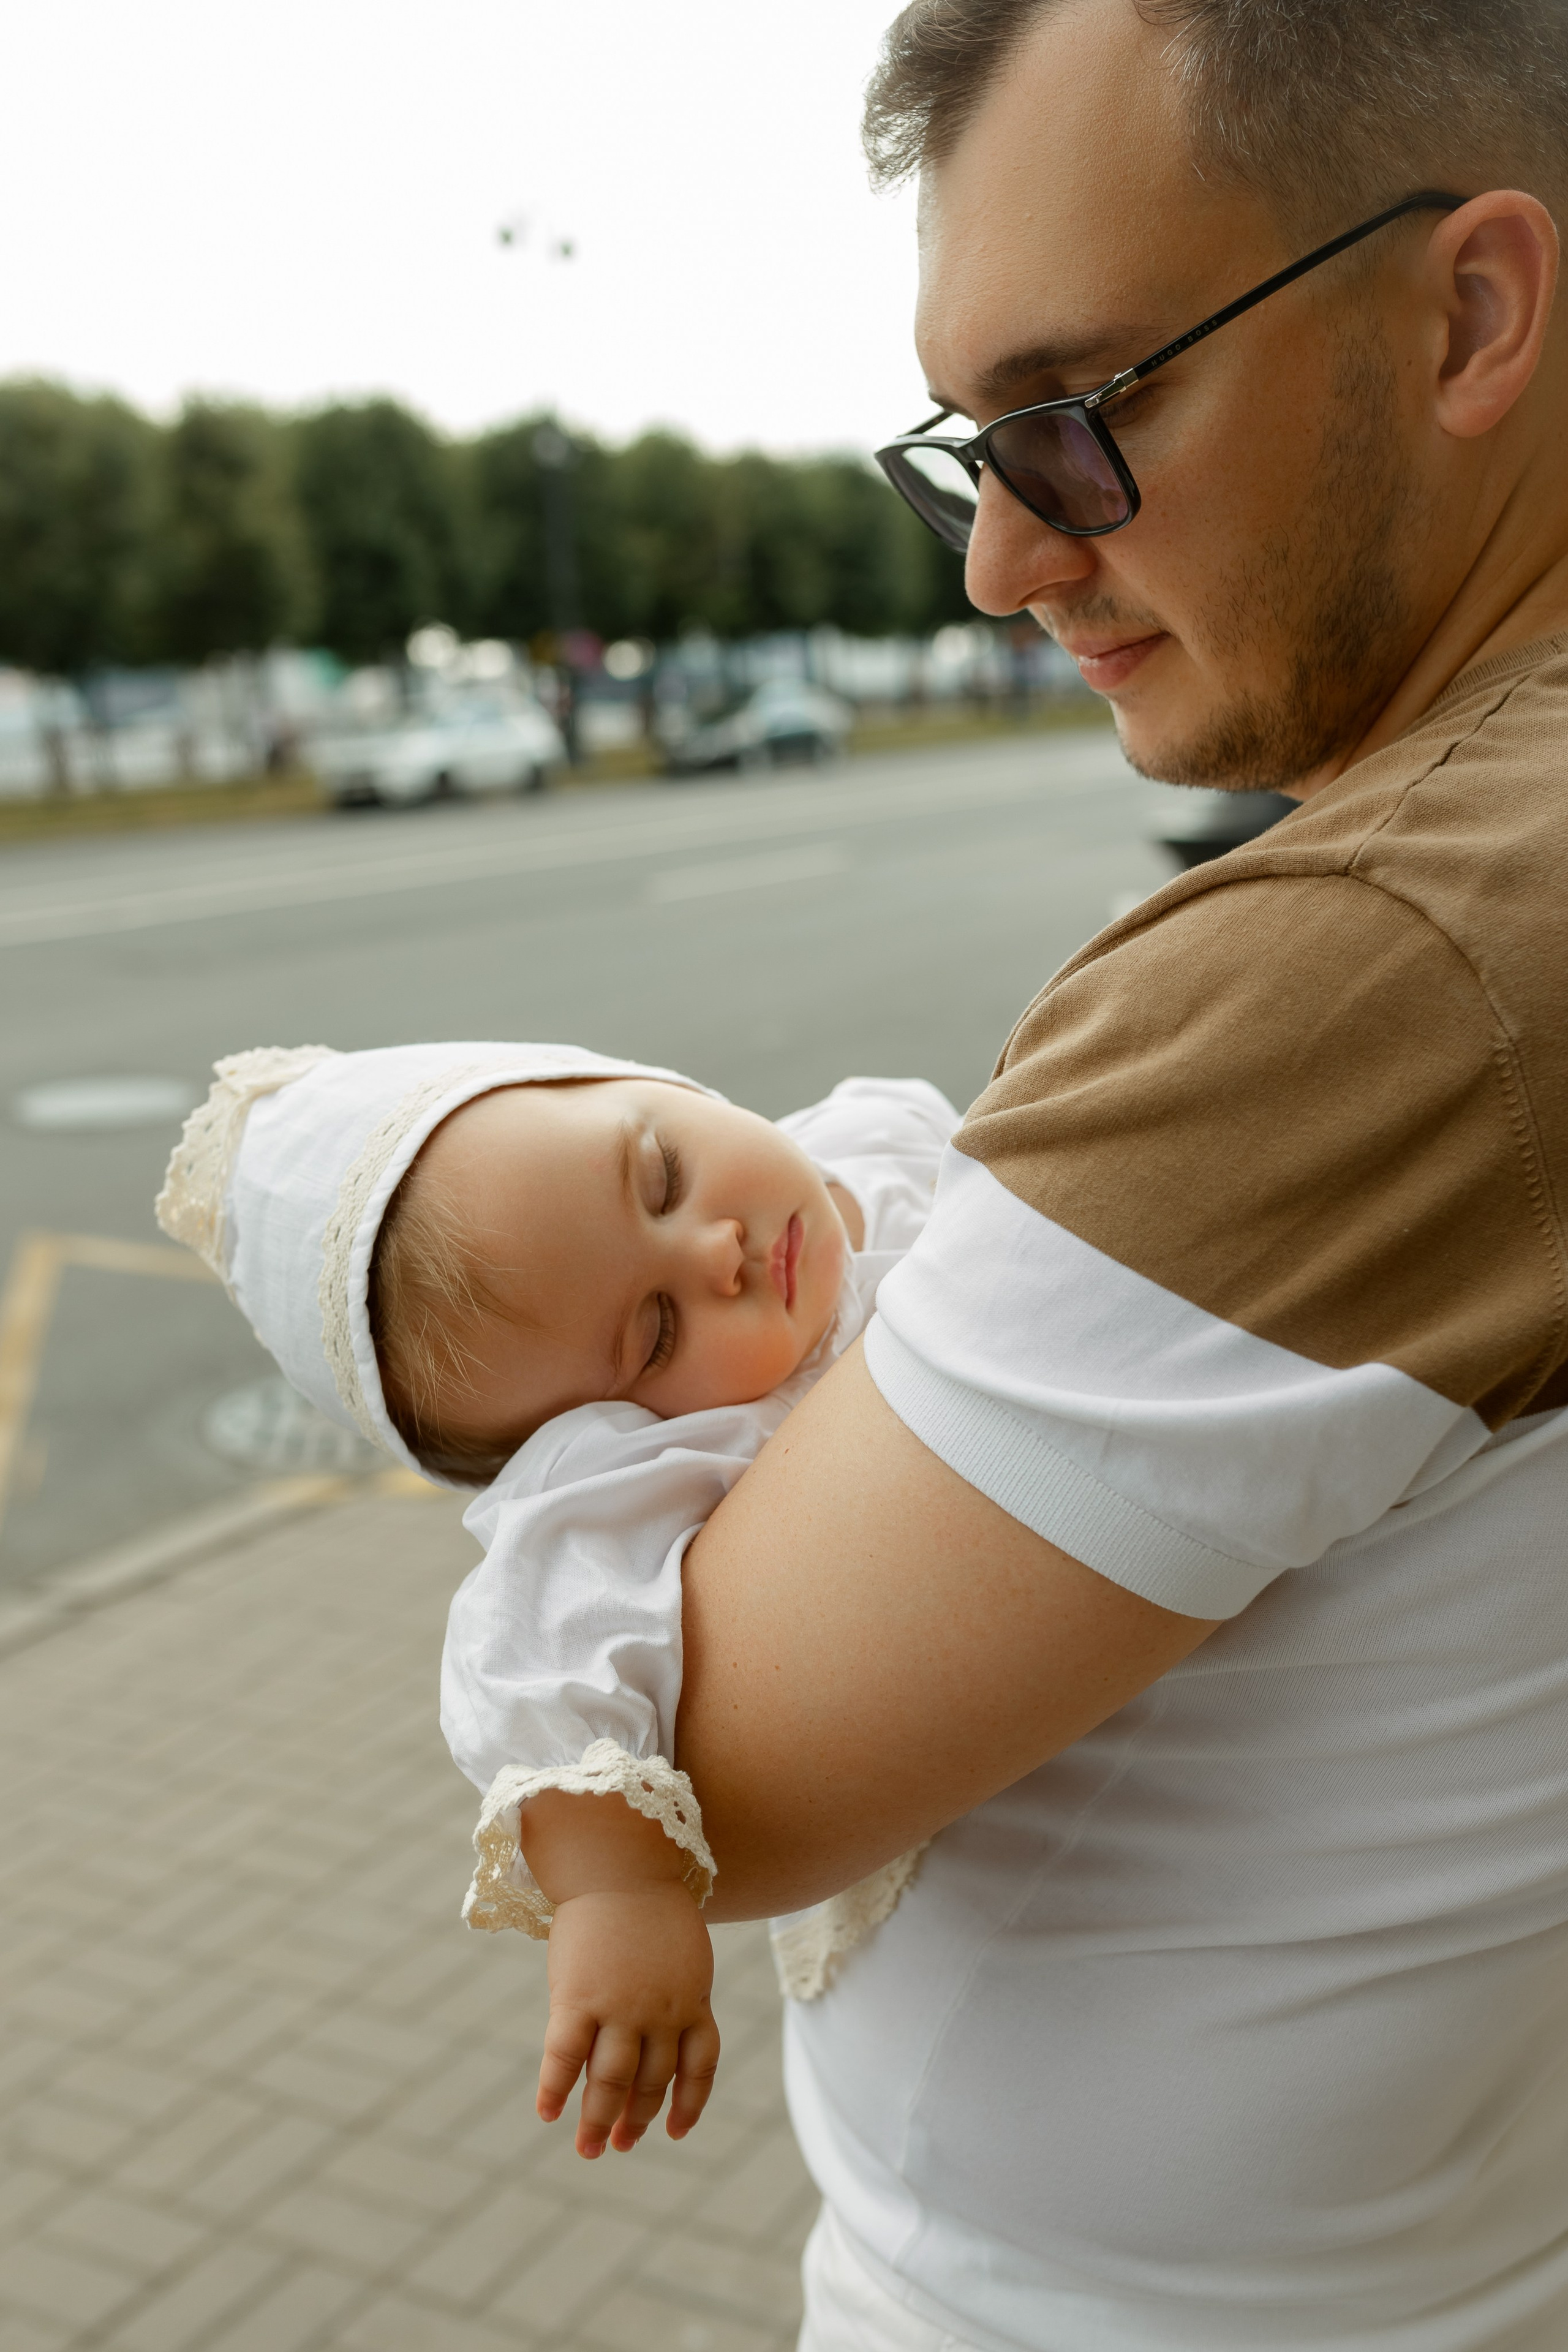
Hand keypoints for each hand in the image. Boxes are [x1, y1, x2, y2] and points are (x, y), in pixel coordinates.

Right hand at [537, 1882, 719, 2156]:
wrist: (618, 1862)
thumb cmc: (647, 1904)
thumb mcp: (679, 1954)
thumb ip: (673, 1996)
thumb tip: (653, 2039)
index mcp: (692, 1999)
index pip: (699, 2066)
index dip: (689, 2103)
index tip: (676, 2131)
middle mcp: (660, 2012)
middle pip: (651, 2082)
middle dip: (635, 2120)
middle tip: (619, 2146)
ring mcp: (619, 2007)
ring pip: (610, 2080)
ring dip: (598, 2119)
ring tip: (589, 2147)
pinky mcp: (577, 1997)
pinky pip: (564, 2056)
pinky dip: (555, 2089)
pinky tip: (547, 2113)